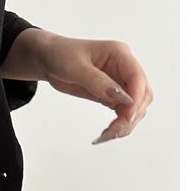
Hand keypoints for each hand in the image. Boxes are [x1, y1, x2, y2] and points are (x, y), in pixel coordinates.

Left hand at [3, 30, 153, 143]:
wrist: (48, 59)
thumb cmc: (60, 55)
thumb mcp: (75, 67)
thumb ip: (96, 81)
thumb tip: (118, 95)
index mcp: (119, 54)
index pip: (137, 77)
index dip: (136, 98)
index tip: (128, 116)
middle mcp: (123, 68)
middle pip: (142, 95)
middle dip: (132, 114)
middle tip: (114, 131)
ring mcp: (119, 82)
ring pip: (134, 106)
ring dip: (126, 123)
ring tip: (107, 135)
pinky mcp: (110, 95)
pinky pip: (122, 112)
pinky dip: (118, 124)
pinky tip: (107, 133)